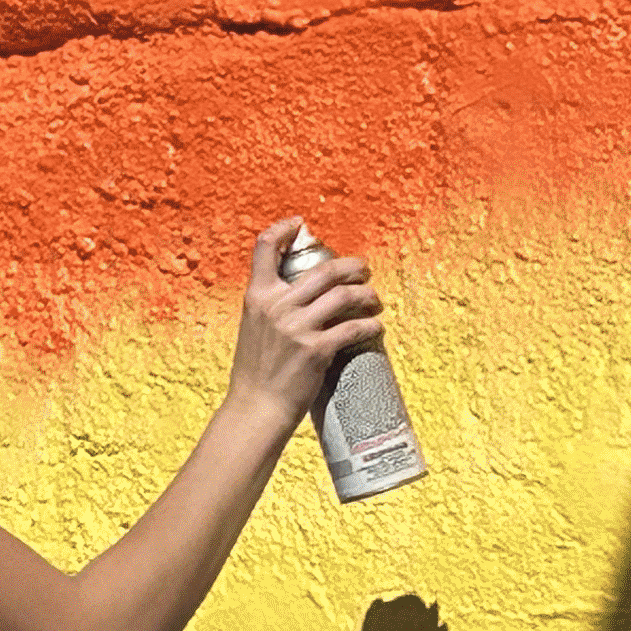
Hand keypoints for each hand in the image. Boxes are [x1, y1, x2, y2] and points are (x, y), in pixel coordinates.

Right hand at [228, 217, 383, 433]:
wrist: (256, 407)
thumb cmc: (256, 371)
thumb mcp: (254, 327)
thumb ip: (272, 305)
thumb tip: (299, 290)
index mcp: (258, 297)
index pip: (265, 247)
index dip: (283, 229)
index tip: (299, 224)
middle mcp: (277, 306)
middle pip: (324, 270)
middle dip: (352, 267)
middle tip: (364, 270)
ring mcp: (297, 327)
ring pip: (344, 295)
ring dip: (367, 294)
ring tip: (375, 300)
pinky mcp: (317, 350)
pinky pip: (353, 328)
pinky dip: (371, 325)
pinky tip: (377, 326)